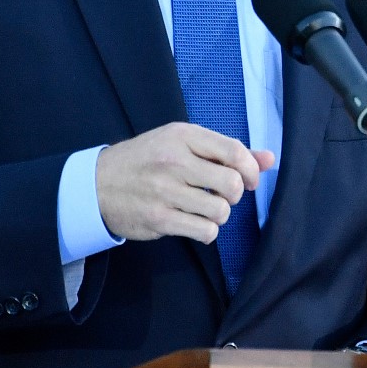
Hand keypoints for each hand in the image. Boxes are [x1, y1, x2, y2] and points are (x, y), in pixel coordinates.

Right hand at [95, 122, 275, 243]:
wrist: (96, 185)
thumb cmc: (145, 161)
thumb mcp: (181, 144)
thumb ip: (225, 151)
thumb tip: (270, 159)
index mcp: (182, 136)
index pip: (233, 151)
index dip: (251, 169)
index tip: (249, 179)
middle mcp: (174, 161)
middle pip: (232, 184)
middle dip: (234, 194)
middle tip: (221, 195)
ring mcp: (165, 191)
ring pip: (221, 211)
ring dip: (220, 214)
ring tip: (205, 209)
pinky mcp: (159, 219)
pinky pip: (205, 231)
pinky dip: (207, 231)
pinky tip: (194, 222)